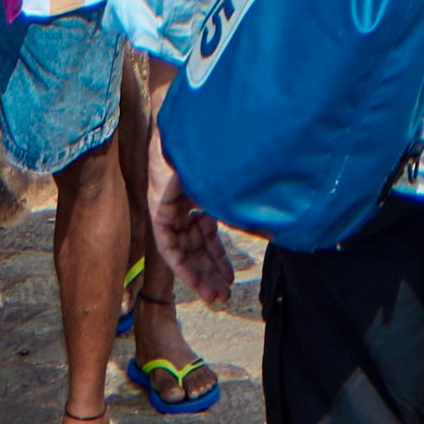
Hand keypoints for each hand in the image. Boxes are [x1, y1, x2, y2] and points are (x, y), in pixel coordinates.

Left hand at [144, 127, 238, 318]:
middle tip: (225, 295)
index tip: (232, 278)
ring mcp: (169, 210)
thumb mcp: (231, 185)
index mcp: (199, 198)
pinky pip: (168, 246)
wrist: (194, 127)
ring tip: (216, 296)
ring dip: (200, 275)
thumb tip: (264, 222)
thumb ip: (238, 204)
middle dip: (212, 273)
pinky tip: (195, 279)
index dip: (219, 259)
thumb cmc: (217, 150)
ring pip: (184, 252)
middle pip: (197, 247)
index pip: (208, 236)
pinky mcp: (158, 211)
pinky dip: (182, 264)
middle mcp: (183, 207)